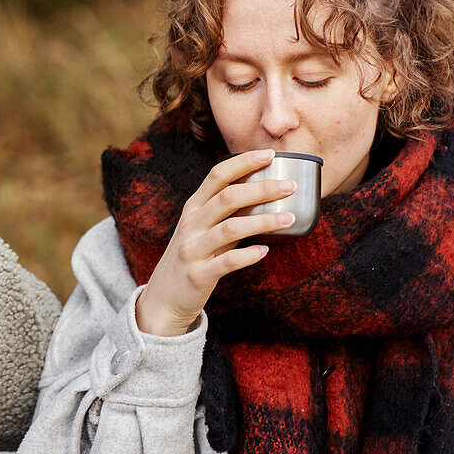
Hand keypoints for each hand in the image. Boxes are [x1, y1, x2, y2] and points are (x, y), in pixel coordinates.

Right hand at [135, 149, 296, 336]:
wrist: (163, 298)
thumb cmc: (191, 258)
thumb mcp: (201, 229)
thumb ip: (225, 212)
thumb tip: (263, 191)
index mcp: (193, 208)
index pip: (217, 176)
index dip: (243, 162)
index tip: (269, 154)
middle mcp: (191, 224)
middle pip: (227, 197)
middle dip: (261, 188)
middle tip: (289, 186)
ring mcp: (192, 249)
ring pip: (230, 228)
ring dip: (262, 221)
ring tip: (288, 218)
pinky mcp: (198, 275)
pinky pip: (226, 262)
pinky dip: (248, 255)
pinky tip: (265, 251)